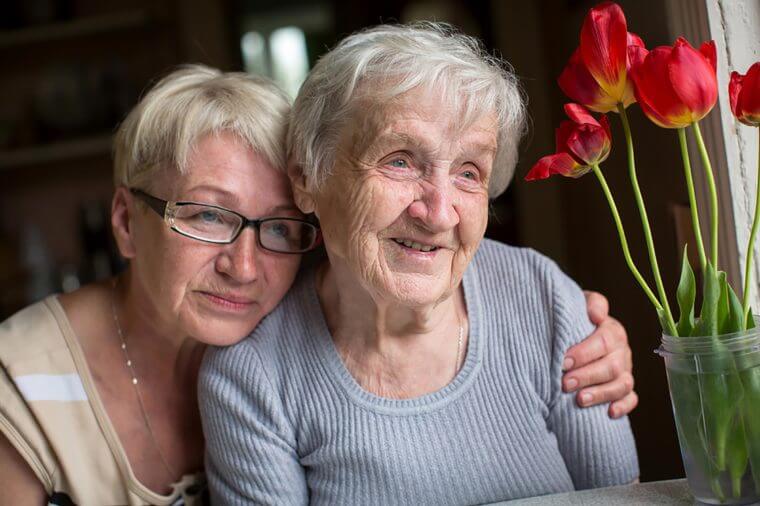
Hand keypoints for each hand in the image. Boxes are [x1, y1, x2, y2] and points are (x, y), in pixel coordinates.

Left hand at [562, 290, 637, 418]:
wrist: (574, 332)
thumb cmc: (574, 319)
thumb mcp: (579, 304)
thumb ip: (591, 304)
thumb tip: (596, 315)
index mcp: (612, 330)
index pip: (603, 341)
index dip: (584, 353)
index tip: (563, 362)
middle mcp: (622, 351)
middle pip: (612, 366)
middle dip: (587, 376)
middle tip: (565, 383)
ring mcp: (625, 370)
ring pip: (622, 384)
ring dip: (602, 393)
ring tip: (580, 400)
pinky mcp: (625, 388)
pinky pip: (631, 399)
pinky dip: (623, 406)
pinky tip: (609, 413)